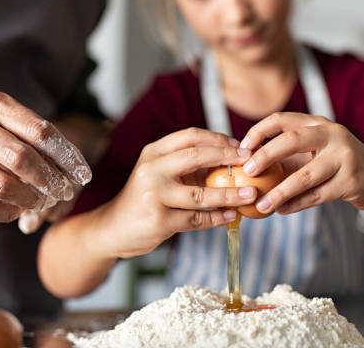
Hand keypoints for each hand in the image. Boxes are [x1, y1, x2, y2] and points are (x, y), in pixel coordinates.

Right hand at [0, 89, 91, 227]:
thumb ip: (23, 125)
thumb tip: (63, 157)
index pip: (41, 131)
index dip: (67, 156)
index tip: (82, 172)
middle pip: (24, 160)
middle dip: (51, 180)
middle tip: (64, 191)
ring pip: (4, 186)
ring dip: (30, 200)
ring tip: (41, 202)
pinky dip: (6, 213)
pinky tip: (16, 211)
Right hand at [101, 127, 256, 258]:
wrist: (113, 228)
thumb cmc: (144, 198)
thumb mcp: (158, 173)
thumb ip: (186, 165)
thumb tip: (230, 158)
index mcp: (153, 153)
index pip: (190, 136)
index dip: (218, 139)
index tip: (239, 146)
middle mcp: (151, 170)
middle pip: (196, 156)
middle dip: (228, 157)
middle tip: (250, 162)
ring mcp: (154, 196)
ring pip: (201, 194)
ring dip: (229, 194)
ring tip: (250, 194)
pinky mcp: (159, 221)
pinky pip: (196, 219)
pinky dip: (217, 218)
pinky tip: (231, 215)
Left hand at [239, 112, 363, 213]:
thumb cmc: (338, 164)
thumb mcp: (314, 152)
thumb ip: (285, 157)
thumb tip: (246, 170)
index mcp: (317, 123)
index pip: (281, 120)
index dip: (258, 132)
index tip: (241, 150)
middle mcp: (332, 134)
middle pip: (291, 140)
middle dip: (265, 156)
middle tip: (247, 172)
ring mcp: (344, 157)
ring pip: (304, 175)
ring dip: (279, 192)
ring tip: (261, 204)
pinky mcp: (352, 181)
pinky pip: (317, 195)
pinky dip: (296, 204)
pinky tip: (281, 211)